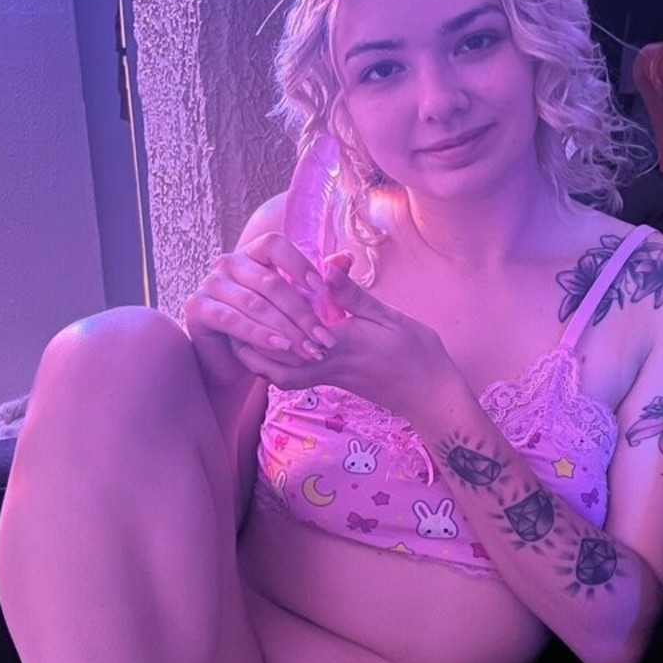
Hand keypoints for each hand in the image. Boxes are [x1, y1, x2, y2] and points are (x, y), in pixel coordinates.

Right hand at [182, 232, 339, 387]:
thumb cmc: (269, 325)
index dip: (298, 263)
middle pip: (269, 281)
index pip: (274, 245)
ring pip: (254, 304)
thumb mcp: (297, 302)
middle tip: (324, 337)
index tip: (321, 288)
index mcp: (253, 253)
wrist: (233, 358)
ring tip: (309, 348)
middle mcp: (229, 262)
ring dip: (285, 328)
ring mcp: (211, 283)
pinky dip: (259, 335)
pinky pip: (232, 320)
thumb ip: (319, 280)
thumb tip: (345, 259)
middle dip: (301, 312)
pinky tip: (280, 347)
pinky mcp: (197, 308)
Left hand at [231, 256, 457, 421]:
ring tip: (245, 336)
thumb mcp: (390, 316)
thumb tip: (325, 267)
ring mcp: (330, 378)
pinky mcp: (334, 383)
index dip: (269, 316)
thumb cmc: (417, 352)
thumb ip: (354, 296)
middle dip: (250, 346)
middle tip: (232, 322)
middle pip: (276, 364)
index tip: (252, 293)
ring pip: (282, 377)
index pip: (294, 332)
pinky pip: (296, 379)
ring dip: (260, 360)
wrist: (431, 395)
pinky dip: (278, 366)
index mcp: (340, 343)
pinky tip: (277, 347)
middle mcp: (329, 364)